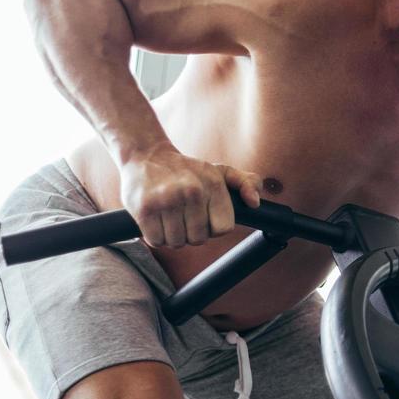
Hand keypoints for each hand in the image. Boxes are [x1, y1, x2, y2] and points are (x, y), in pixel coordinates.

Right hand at [118, 146, 264, 248]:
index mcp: (213, 185)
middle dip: (191, 233)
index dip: (213, 228)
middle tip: (184, 216)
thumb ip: (246, 183)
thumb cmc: (189, 169)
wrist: (147, 156)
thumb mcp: (221, 171)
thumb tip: (255, 203)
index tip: (204, 216)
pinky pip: (156, 241)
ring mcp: (166, 200)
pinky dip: (156, 236)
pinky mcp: (144, 209)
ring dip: (173, 236)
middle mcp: (191, 192)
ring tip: (170, 217)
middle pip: (198, 239)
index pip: (222, 229)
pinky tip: (156, 220)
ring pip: (176, 242)